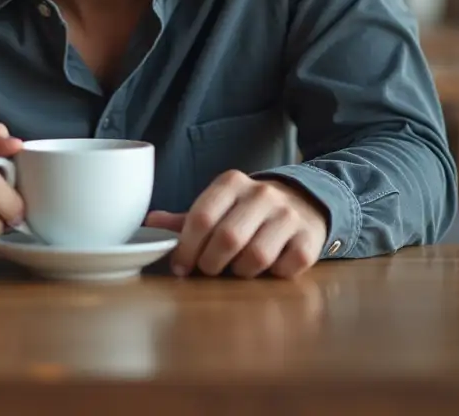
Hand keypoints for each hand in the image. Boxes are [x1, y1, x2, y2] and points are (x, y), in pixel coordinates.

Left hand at [145, 171, 329, 278]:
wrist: (303, 202)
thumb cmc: (248, 211)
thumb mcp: (218, 206)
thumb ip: (186, 219)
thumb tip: (149, 223)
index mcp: (231, 183)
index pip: (201, 217)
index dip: (186, 248)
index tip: (180, 267)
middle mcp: (262, 194)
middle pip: (227, 238)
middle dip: (211, 263)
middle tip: (208, 270)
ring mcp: (288, 215)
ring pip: (255, 257)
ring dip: (241, 272)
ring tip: (238, 267)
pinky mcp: (309, 238)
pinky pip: (285, 268)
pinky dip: (272, 275)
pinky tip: (268, 267)